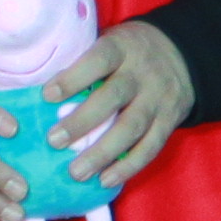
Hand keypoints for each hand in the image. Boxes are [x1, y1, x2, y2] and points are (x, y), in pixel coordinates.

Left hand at [50, 18, 193, 189]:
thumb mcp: (110, 41)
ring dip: (103, 152)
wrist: (183, 55)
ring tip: (76, 172)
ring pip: (132, 127)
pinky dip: (129, 166)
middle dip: (83, 121)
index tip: (47, 96)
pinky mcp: (171, 121)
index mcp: (122, 48)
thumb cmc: (127, 52)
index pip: (98, 60)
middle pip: (114, 97)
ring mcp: (159, 99)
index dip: (73, 78)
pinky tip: (106, 179)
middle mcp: (142, 74)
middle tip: (54, 141)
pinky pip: (151, 146)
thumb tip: (36, 87)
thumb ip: (83, 61)